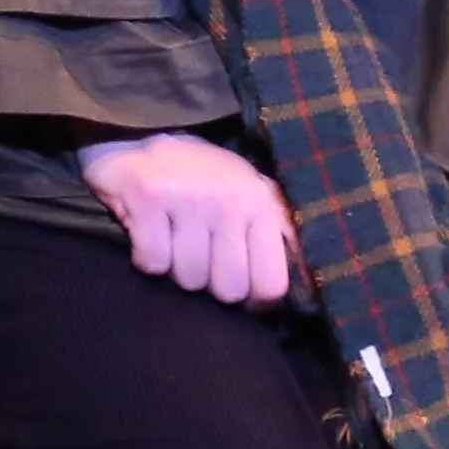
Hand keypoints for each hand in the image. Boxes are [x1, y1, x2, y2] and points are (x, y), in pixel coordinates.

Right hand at [78, 132, 299, 305]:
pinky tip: (150, 233)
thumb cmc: (204, 182)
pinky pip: (153, 263)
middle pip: (227, 289)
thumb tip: (305, 282)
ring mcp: (188, 196)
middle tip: (199, 254)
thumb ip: (277, 233)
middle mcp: (228, 198)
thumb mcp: (249, 197)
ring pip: (188, 279)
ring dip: (177, 269)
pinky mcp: (148, 197)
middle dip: (210, 283)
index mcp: (260, 202)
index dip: (253, 300)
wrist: (143, 148)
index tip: (239, 290)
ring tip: (174, 239)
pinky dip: (146, 258)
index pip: (271, 284)